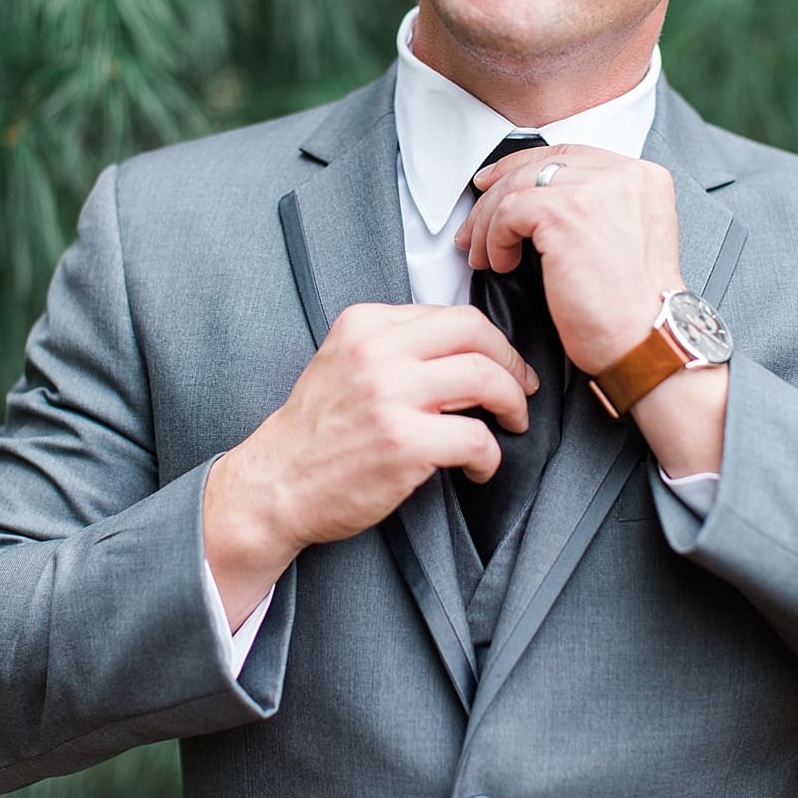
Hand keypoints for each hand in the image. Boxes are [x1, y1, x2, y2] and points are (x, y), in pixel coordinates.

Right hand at [204, 303, 535, 618]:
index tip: (500, 363)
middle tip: (521, 389)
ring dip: (512, 403)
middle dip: (512, 362)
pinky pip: (477, 438)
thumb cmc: (313, 434)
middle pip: (476, 333)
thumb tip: (459, 348)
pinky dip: (490, 457)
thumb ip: (390, 345)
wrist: (276, 484)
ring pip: (486, 377)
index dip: (488, 340)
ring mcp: (389, 396)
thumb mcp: (341, 363)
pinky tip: (477, 468)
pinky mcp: (403, 443)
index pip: (449, 313)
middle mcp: (375, 352)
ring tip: (509, 424)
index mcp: (362, 325)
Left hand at [457, 144, 680, 373]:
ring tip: (482, 255)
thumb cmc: (630, 307)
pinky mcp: (567, 211)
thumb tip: (529, 197)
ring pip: (516, 187)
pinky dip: (495, 239)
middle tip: (472, 227)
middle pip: (538, 165)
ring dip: (488, 224)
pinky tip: (502, 265)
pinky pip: (508, 212)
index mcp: (642, 176)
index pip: (567, 156)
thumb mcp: (620, 238)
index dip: (521, 168)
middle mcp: (624, 173)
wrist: (648, 340)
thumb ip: (591, 208)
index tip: (491, 186)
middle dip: (495, 195)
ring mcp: (596, 188)